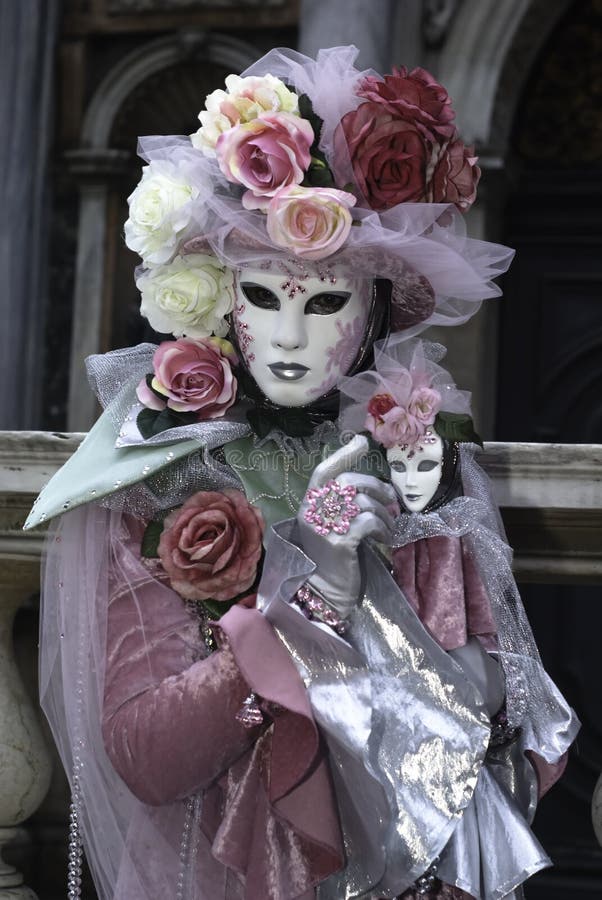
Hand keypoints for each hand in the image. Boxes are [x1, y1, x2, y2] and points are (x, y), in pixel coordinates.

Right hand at [296, 435, 396, 617]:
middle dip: (376, 488)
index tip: (361, 442)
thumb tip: (374, 487)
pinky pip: (369, 523)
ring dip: (384, 514)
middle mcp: (312, 513)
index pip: (323, 471)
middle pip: (348, 483)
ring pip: (362, 503)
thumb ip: (341, 506)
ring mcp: (325, 528)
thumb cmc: (332, 559)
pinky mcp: (340, 543)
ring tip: (390, 527)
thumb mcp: (331, 526)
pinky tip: (386, 539)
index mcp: (308, 505)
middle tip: (392, 502)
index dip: (343, 455)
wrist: (325, 594)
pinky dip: (383, 529)